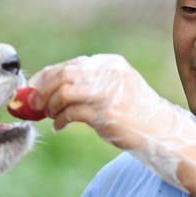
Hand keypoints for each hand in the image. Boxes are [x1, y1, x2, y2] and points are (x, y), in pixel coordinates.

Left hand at [29, 54, 195, 187]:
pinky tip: (59, 126)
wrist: (162, 132)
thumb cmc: (135, 115)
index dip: (46, 76)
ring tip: (50, 116)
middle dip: (43, 90)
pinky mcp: (106, 112)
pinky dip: (60, 119)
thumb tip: (47, 91)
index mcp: (110, 64)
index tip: (33, 89)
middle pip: (63, 75)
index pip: (70, 65)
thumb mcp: (114, 90)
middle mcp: (109, 73)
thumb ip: (87, 86)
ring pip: (64, 91)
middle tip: (33, 105)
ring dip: (51, 106)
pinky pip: (71, 112)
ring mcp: (108, 92)